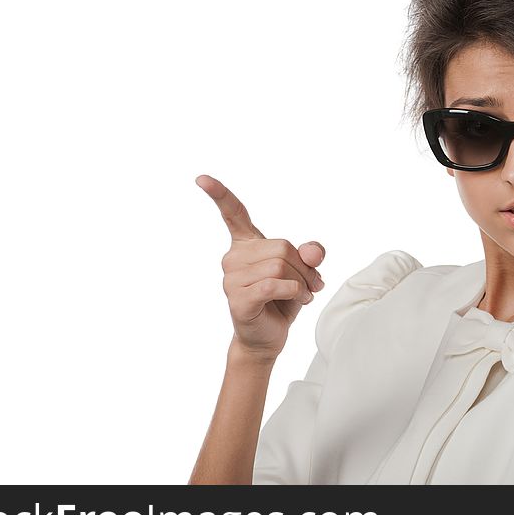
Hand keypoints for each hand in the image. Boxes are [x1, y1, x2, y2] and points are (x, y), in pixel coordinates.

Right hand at [195, 174, 324, 361]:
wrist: (270, 336)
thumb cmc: (282, 299)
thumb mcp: (303, 271)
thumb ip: (310, 254)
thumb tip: (312, 252)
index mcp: (245, 244)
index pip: (233, 212)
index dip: (218, 194)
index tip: (201, 178)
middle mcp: (233, 257)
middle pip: (281, 247)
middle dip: (304, 267)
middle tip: (310, 284)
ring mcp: (231, 279)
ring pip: (280, 266)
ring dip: (302, 283)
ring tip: (303, 295)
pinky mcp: (238, 300)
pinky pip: (273, 285)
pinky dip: (293, 291)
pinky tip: (298, 298)